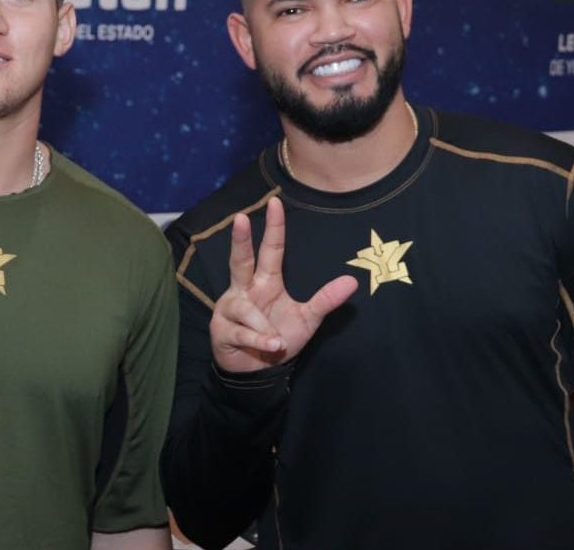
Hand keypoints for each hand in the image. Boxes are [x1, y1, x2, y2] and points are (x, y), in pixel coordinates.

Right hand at [210, 196, 357, 372]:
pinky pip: (244, 332)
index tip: (275, 202)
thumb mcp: (307, 319)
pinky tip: (272, 346)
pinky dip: (260, 341)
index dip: (274, 227)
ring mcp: (230, 308)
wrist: (256, 371)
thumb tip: (351, 281)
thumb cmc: (278, 339)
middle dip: (240, 240)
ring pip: (246, 308)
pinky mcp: (222, 329)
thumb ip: (326, 300)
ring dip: (263, 326)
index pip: (271, 250)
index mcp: (265, 282)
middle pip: (240, 260)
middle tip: (240, 218)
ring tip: (277, 341)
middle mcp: (244, 289)